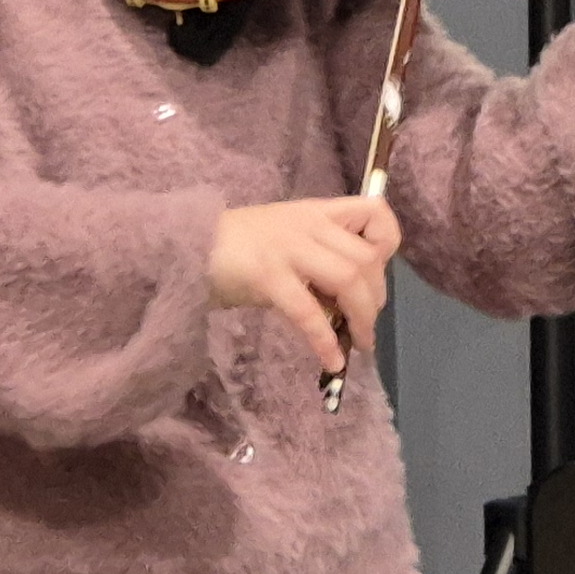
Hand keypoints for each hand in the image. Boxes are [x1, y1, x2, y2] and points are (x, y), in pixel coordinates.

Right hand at [209, 194, 402, 376]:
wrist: (186, 247)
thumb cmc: (238, 248)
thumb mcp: (288, 240)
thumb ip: (320, 258)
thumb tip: (350, 301)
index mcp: (318, 213)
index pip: (375, 212)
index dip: (387, 243)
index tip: (379, 271)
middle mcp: (309, 226)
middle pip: (367, 259)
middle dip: (376, 298)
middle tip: (366, 324)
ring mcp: (289, 249)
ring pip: (347, 280)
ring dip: (361, 319)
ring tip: (359, 344)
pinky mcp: (267, 276)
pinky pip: (308, 312)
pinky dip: (325, 341)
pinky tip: (331, 361)